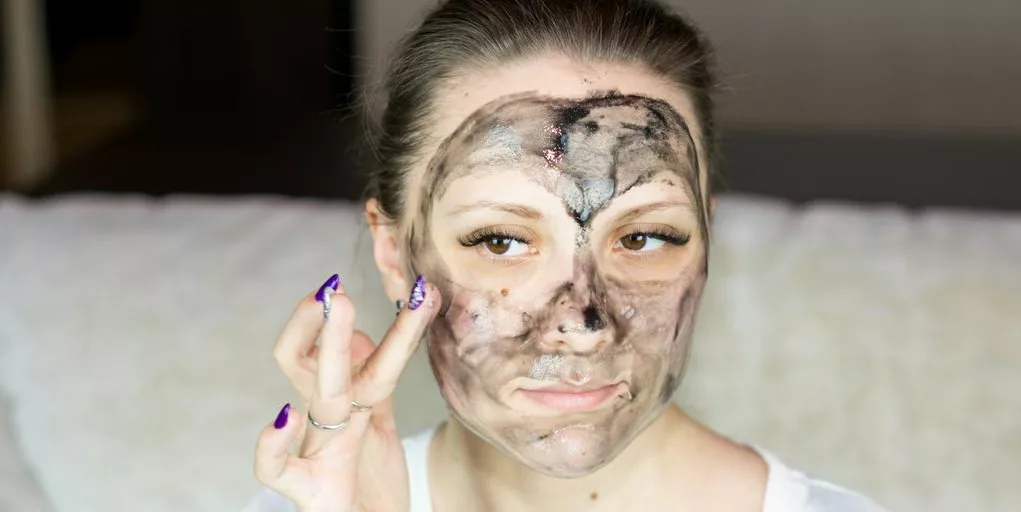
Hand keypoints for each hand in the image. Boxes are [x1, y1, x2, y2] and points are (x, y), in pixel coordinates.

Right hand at [254, 275, 439, 511]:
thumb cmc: (366, 483)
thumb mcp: (376, 424)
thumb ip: (371, 383)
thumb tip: (364, 337)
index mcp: (345, 402)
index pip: (349, 350)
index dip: (370, 320)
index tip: (416, 288)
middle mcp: (325, 420)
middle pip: (319, 359)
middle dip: (331, 321)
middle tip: (341, 283)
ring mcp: (316, 451)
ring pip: (316, 393)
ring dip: (329, 348)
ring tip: (338, 307)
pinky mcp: (311, 492)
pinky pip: (276, 468)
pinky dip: (273, 442)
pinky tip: (284, 416)